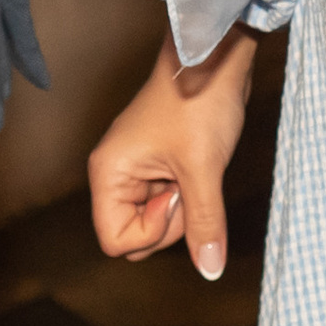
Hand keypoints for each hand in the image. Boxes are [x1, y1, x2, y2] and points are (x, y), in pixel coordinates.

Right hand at [88, 24, 256, 275]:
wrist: (217, 56)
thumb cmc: (200, 101)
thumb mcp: (204, 170)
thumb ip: (204, 223)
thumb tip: (210, 269)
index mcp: (109, 172)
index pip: (116, 240)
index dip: (152, 231)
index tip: (175, 195)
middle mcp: (116, 173)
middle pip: (136, 235)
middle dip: (169, 222)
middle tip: (189, 182)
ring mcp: (139, 169)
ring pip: (157, 220)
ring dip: (184, 207)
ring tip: (197, 169)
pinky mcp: (160, 164)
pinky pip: (170, 202)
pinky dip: (190, 195)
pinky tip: (200, 167)